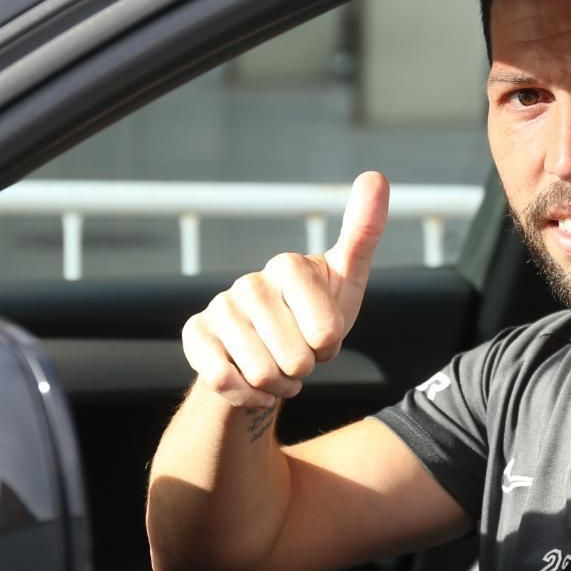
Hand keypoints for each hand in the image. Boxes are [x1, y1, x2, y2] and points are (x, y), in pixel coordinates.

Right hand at [182, 171, 388, 408]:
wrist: (269, 358)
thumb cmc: (314, 317)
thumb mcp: (347, 282)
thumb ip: (363, 233)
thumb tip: (375, 175)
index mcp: (289, 266)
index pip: (325, 331)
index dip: (329, 345)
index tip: (324, 336)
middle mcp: (249, 283)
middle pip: (294, 357)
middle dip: (305, 370)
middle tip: (300, 356)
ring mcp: (220, 309)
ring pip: (260, 372)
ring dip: (279, 386)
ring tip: (279, 369)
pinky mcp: (195, 335)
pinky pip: (223, 380)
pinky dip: (248, 395)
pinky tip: (253, 385)